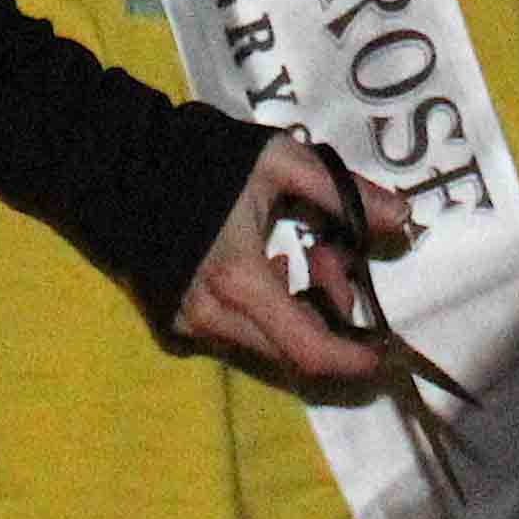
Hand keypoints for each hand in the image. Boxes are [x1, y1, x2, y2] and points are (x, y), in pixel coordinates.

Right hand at [167, 137, 411, 384]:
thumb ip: (344, 195)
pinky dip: (268, 312)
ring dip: (300, 312)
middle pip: (294, 353)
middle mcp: (211, 316)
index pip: (309, 349)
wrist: (117, 165)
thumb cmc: (202, 159)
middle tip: (332, 256)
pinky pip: (239, 336)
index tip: (384, 346)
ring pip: (268, 347)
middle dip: (331, 315)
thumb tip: (402, 219)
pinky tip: (264, 264)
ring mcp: (188, 325)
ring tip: (295, 253)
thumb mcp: (280, 161)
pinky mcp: (173, 323)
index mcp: (239, 279)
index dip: (354, 358)